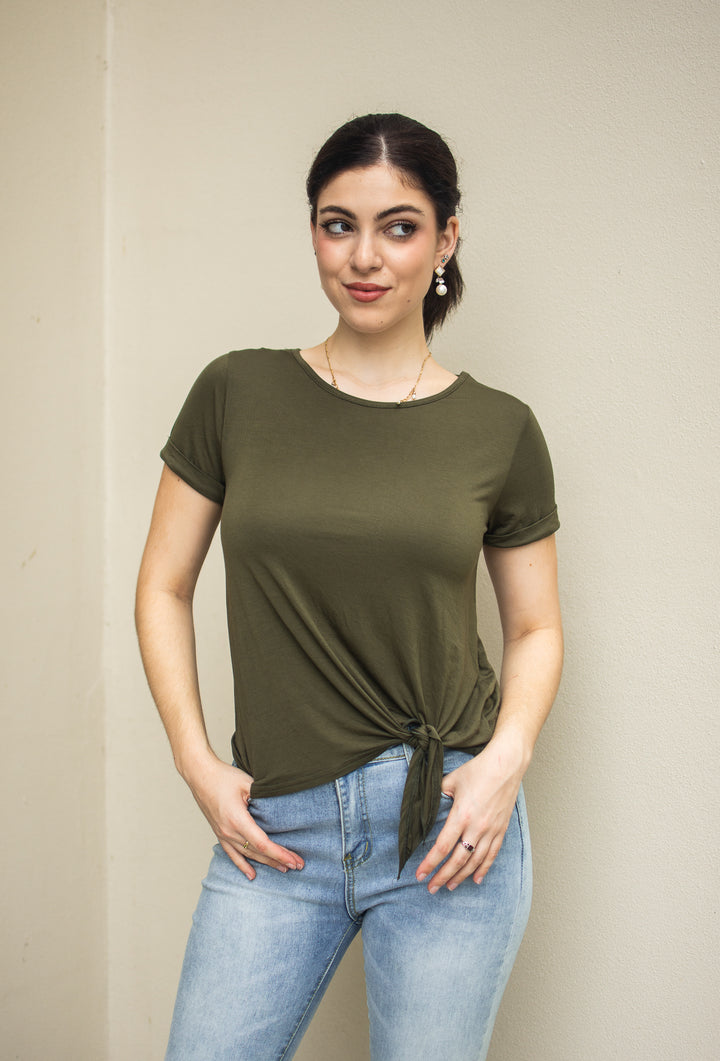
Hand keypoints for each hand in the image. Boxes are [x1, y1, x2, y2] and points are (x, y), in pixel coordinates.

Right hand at [186, 755, 303, 880]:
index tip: (295, 860)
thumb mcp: (247, 783)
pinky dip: (243, 865)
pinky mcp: (219, 833)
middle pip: (258, 853)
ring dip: (266, 863)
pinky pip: (232, 854)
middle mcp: (229, 831)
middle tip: (298, 866)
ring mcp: (223, 834)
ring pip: (247, 855)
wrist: (200, 776)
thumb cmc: (223, 777)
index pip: (263, 844)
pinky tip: (251, 875)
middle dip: (279, 860)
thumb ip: (264, 797)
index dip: (280, 854)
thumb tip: (280, 808)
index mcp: (237, 820)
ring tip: (283, 869)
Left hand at [416, 732, 527, 892]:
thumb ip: (439, 795)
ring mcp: (491, 830)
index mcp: (462, 815)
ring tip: (449, 886)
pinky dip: (483, 869)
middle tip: (431, 888)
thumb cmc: (478, 770)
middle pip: (458, 860)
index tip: (420, 875)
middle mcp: (477, 827)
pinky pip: (491, 855)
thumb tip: (430, 805)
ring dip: (461, 876)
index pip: (443, 846)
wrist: (506, 765)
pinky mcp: (501, 830)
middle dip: (443, 876)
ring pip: (475, 862)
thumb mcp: (451, 781)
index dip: (430, 863)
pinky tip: (476, 880)